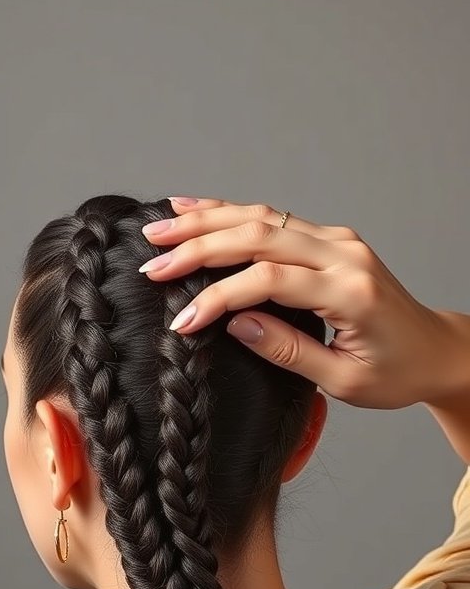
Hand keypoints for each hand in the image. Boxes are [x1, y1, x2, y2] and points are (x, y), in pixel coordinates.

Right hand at [139, 196, 452, 409]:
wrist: (436, 350)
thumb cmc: (396, 373)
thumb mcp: (343, 379)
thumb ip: (288, 350)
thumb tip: (235, 324)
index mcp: (350, 292)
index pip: (269, 282)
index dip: (219, 297)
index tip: (182, 321)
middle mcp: (344, 255)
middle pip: (258, 236)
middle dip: (199, 246)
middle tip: (152, 261)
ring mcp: (338, 240)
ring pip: (262, 218)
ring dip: (207, 221)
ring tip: (160, 227)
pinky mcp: (331, 239)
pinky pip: (274, 219)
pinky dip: (231, 213)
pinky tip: (197, 209)